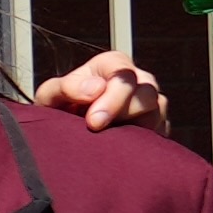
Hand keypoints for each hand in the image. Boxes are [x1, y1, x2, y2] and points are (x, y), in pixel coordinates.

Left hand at [27, 47, 173, 133]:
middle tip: (96, 129)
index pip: (124, 74)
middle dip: (122, 113)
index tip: (92, 121)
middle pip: (146, 93)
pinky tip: (122, 147)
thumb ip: (66, 87)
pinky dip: (144, 142)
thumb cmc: (62, 105)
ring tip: (108, 137)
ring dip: (134, 128)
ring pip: (157, 113)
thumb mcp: (51, 94)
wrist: (69, 128)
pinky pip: (161, 133)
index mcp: (114, 65)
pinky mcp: (159, 124)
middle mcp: (139, 79)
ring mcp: (152, 102)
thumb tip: (95, 88)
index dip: (112, 98)